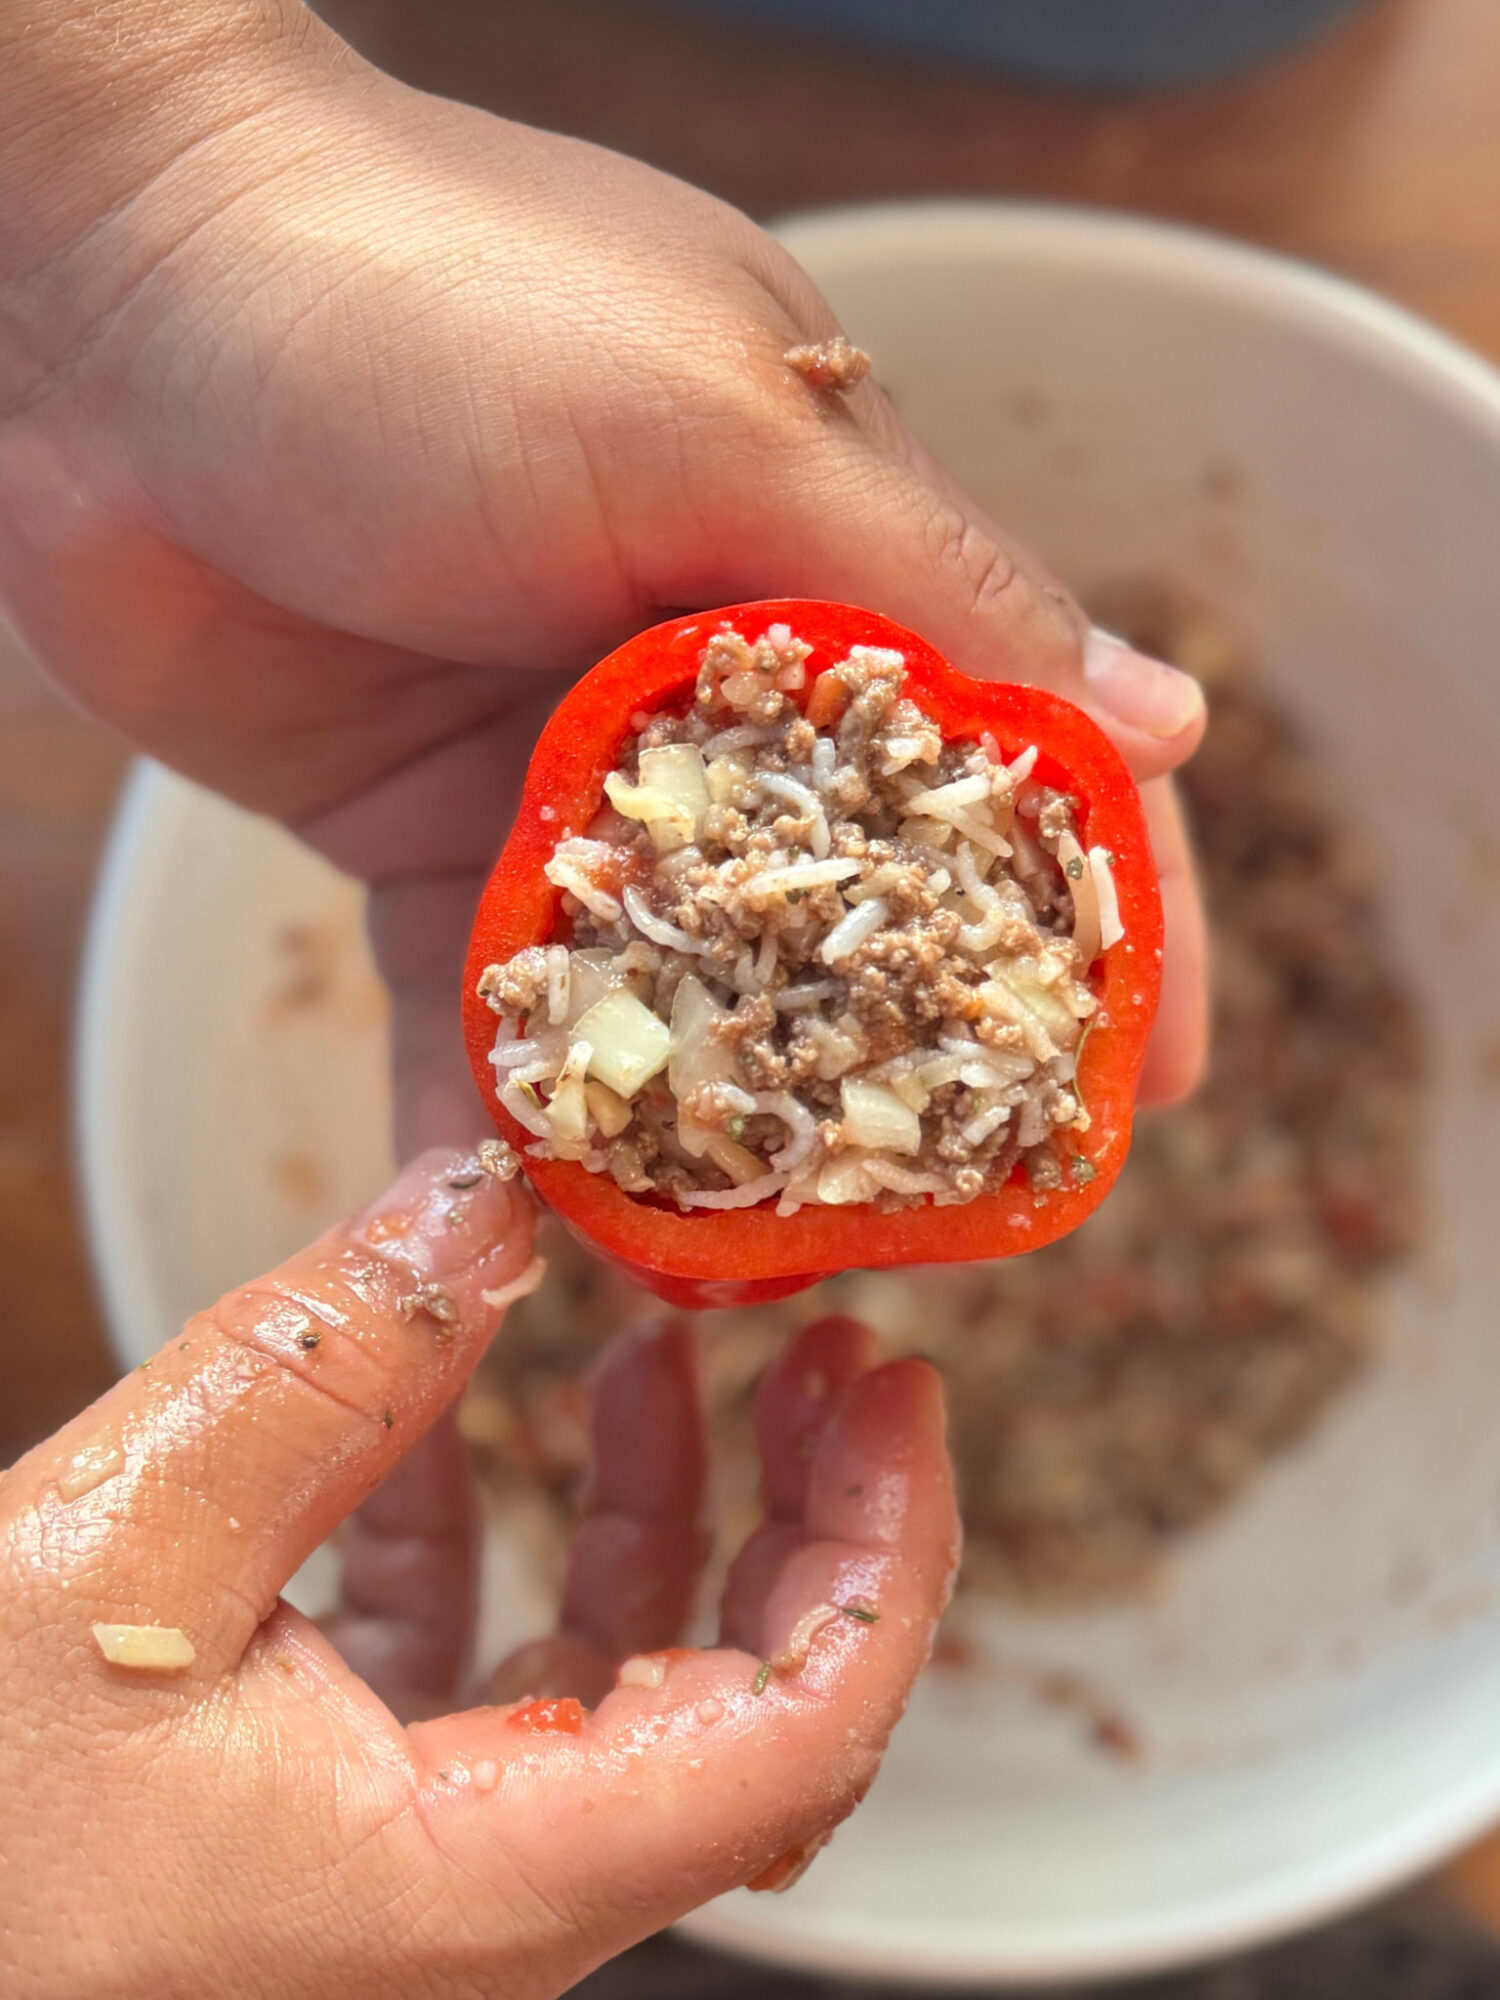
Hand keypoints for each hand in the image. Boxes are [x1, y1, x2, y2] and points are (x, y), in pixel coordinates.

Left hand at [0, 0, 1206, 1162]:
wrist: (100, 299)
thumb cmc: (421, 301)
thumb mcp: (705, 418)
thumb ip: (927, 581)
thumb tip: (1169, 722)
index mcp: (830, 561)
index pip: (1018, 763)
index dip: (1098, 924)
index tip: (1147, 1086)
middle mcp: (719, 683)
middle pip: (855, 913)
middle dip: (901, 1066)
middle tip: (941, 1225)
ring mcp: (574, 778)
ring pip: (681, 990)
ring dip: (709, 1123)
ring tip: (749, 1276)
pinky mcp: (436, 845)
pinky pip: (498, 1012)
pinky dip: (515, 1118)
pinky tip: (534, 1233)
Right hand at [0, 1149, 957, 1997]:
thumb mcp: (116, 1558)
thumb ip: (323, 1370)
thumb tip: (478, 1202)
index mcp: (488, 1879)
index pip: (805, 1733)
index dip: (887, 1546)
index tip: (900, 1388)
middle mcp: (485, 1900)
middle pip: (745, 1707)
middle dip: (801, 1514)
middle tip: (824, 1354)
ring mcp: (414, 1870)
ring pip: (615, 1684)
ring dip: (654, 1511)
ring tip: (658, 1354)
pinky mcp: (331, 1826)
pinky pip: (475, 1673)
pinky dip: (493, 1537)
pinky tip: (462, 1420)